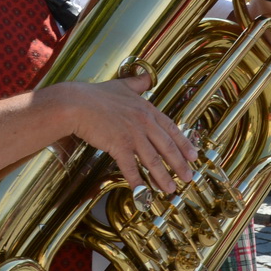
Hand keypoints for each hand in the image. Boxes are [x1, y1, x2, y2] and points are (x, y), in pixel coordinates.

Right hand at [64, 72, 197, 195]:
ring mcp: (132, 135)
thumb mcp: (122, 85)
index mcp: (146, 110)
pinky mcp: (118, 145)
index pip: (172, 129)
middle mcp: (144, 123)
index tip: (193, 156)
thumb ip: (137, 83)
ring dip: (163, 177)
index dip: (184, 144)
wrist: (76, 103)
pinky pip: (131, 167)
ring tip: (170, 190)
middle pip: (167, 147)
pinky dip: (138, 181)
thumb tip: (146, 78)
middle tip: (188, 178)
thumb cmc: (96, 95)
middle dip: (180, 165)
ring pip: (153, 160)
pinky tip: (143, 192)